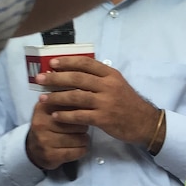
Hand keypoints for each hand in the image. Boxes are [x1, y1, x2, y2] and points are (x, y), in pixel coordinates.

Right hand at [26, 100, 88, 169]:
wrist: (33, 148)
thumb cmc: (50, 125)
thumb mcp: (53, 108)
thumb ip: (68, 100)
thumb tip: (89, 94)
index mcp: (43, 107)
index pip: (71, 104)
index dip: (83, 109)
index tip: (87, 111)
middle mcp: (41, 123)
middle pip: (78, 122)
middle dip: (84, 126)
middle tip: (80, 127)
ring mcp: (44, 140)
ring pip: (80, 138)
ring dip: (84, 139)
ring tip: (80, 137)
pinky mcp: (50, 155)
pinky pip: (77, 151)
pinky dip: (83, 149)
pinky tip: (79, 147)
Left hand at [36, 57, 162, 146]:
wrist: (144, 122)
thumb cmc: (128, 103)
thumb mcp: (118, 84)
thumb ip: (100, 78)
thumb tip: (75, 72)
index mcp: (111, 75)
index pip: (86, 63)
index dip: (67, 62)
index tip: (52, 63)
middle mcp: (108, 86)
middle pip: (77, 78)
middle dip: (56, 78)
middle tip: (40, 79)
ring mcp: (106, 102)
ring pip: (76, 96)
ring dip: (57, 97)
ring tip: (43, 98)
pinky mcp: (103, 118)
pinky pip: (79, 115)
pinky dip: (65, 115)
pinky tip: (55, 115)